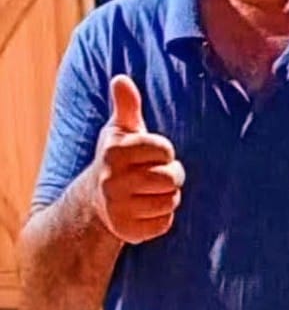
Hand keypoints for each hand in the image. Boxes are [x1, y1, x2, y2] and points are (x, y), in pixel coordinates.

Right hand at [91, 74, 184, 244]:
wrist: (95, 202)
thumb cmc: (117, 159)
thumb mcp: (120, 130)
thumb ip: (126, 105)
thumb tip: (120, 78)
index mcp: (114, 151)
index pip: (165, 150)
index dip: (165, 152)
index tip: (153, 154)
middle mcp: (112, 180)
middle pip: (171, 177)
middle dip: (172, 175)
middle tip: (160, 175)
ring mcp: (118, 208)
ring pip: (170, 201)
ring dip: (168, 197)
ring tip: (152, 192)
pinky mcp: (127, 231)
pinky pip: (165, 223)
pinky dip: (162, 217)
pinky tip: (147, 210)